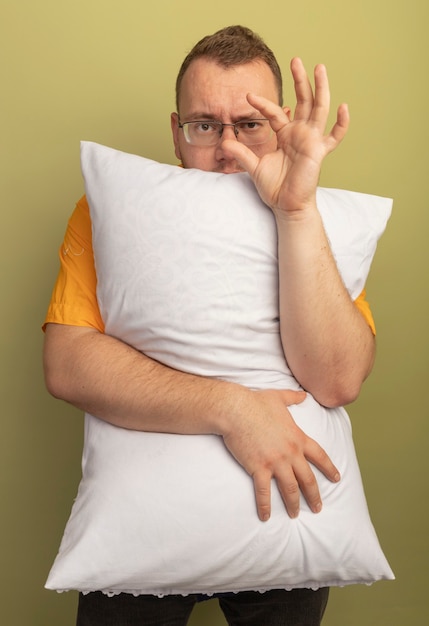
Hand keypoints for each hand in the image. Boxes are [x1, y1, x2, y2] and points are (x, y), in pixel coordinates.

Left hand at [222, 58, 348, 215]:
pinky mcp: (319, 151)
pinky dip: (341, 123)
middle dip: (300, 80)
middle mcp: (300, 133)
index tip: (247, 97)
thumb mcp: (253, 167)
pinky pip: (334, 136)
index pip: (275, 112)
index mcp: (285, 135)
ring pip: (318, 109)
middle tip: (296, 59)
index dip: (262, 104)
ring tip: (319, 67)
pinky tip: (343, 107)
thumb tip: (224, 141)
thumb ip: (240, 152)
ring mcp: (311, 140)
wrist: (286, 206)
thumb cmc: (274, 188)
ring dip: (320, 88)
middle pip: (303, 101)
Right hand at [222, 388, 339, 520]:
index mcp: (297, 437)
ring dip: (293, 504)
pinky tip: (265, 517)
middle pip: (308, 479)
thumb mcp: (279, 397)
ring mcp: (275, 462)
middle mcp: (290, 452)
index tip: (336, 479)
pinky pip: (264, 492)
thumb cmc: (256, 402)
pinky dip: (265, 506)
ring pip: (290, 488)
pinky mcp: (258, 467)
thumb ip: (293, 397)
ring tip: (295, 514)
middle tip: (318, 508)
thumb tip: (303, 394)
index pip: (319, 456)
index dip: (329, 468)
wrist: (236, 410)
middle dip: (314, 495)